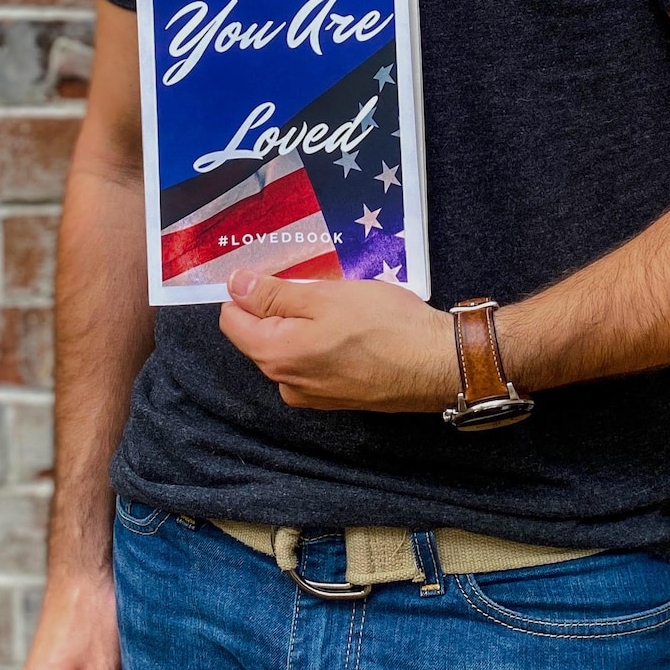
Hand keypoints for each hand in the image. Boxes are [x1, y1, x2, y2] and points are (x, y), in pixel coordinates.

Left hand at [220, 268, 455, 410]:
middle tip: (319, 284)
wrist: (438, 365)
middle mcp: (285, 383)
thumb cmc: (382, 325)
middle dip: (282, 305)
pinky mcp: (337, 397)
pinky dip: (324, 341)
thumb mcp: (324, 297)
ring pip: (291, 346)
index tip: (278, 272)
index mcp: (274, 356)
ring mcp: (312, 395)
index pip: (232, 320)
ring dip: (306, 322)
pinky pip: (314, 361)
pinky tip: (354, 328)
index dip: (248, 290)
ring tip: (342, 304)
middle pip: (261, 334)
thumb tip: (233, 284)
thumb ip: (273, 293)